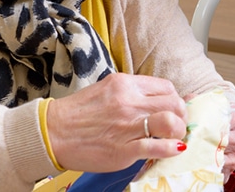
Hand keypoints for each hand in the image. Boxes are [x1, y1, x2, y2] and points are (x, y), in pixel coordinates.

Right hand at [47, 73, 187, 172]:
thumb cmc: (78, 113)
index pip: (166, 87)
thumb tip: (157, 99)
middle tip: (178, 125)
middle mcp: (129, 102)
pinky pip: (156, 147)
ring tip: (175, 137)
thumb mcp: (106, 90)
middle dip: (181, 115)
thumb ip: (132, 93)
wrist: (52, 132)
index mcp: (125, 84)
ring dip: (179, 130)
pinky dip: (171, 149)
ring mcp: (126, 125)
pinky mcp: (122, 149)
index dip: (175, 99)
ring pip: (170, 122)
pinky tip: (173, 149)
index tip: (174, 109)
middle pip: (173, 103)